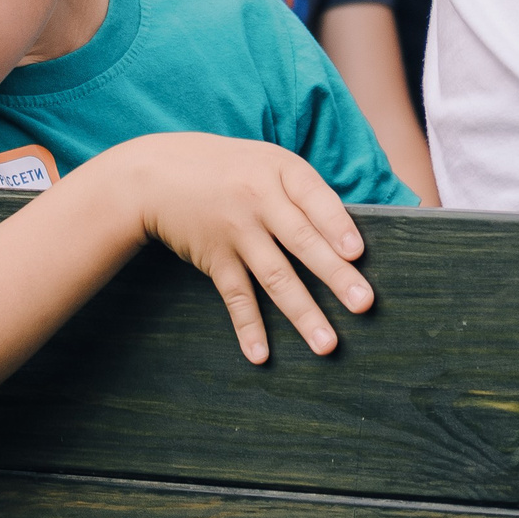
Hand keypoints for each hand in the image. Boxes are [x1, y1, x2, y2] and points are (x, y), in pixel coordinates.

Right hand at [110, 134, 374, 363]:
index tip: (357, 254)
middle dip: (334, 275)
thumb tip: (350, 240)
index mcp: (280, 171)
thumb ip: (305, 192)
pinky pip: (235, 296)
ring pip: (275, 276)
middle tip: (363, 304)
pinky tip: (260, 355)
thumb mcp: (267, 162)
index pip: (315, 199)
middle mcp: (259, 201)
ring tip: (327, 344)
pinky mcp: (215, 257)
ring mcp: (236, 232)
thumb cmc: (227, 167)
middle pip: (302, 242)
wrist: (155, 174)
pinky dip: (248, 326)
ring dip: (302, 313)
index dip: (337, 226)